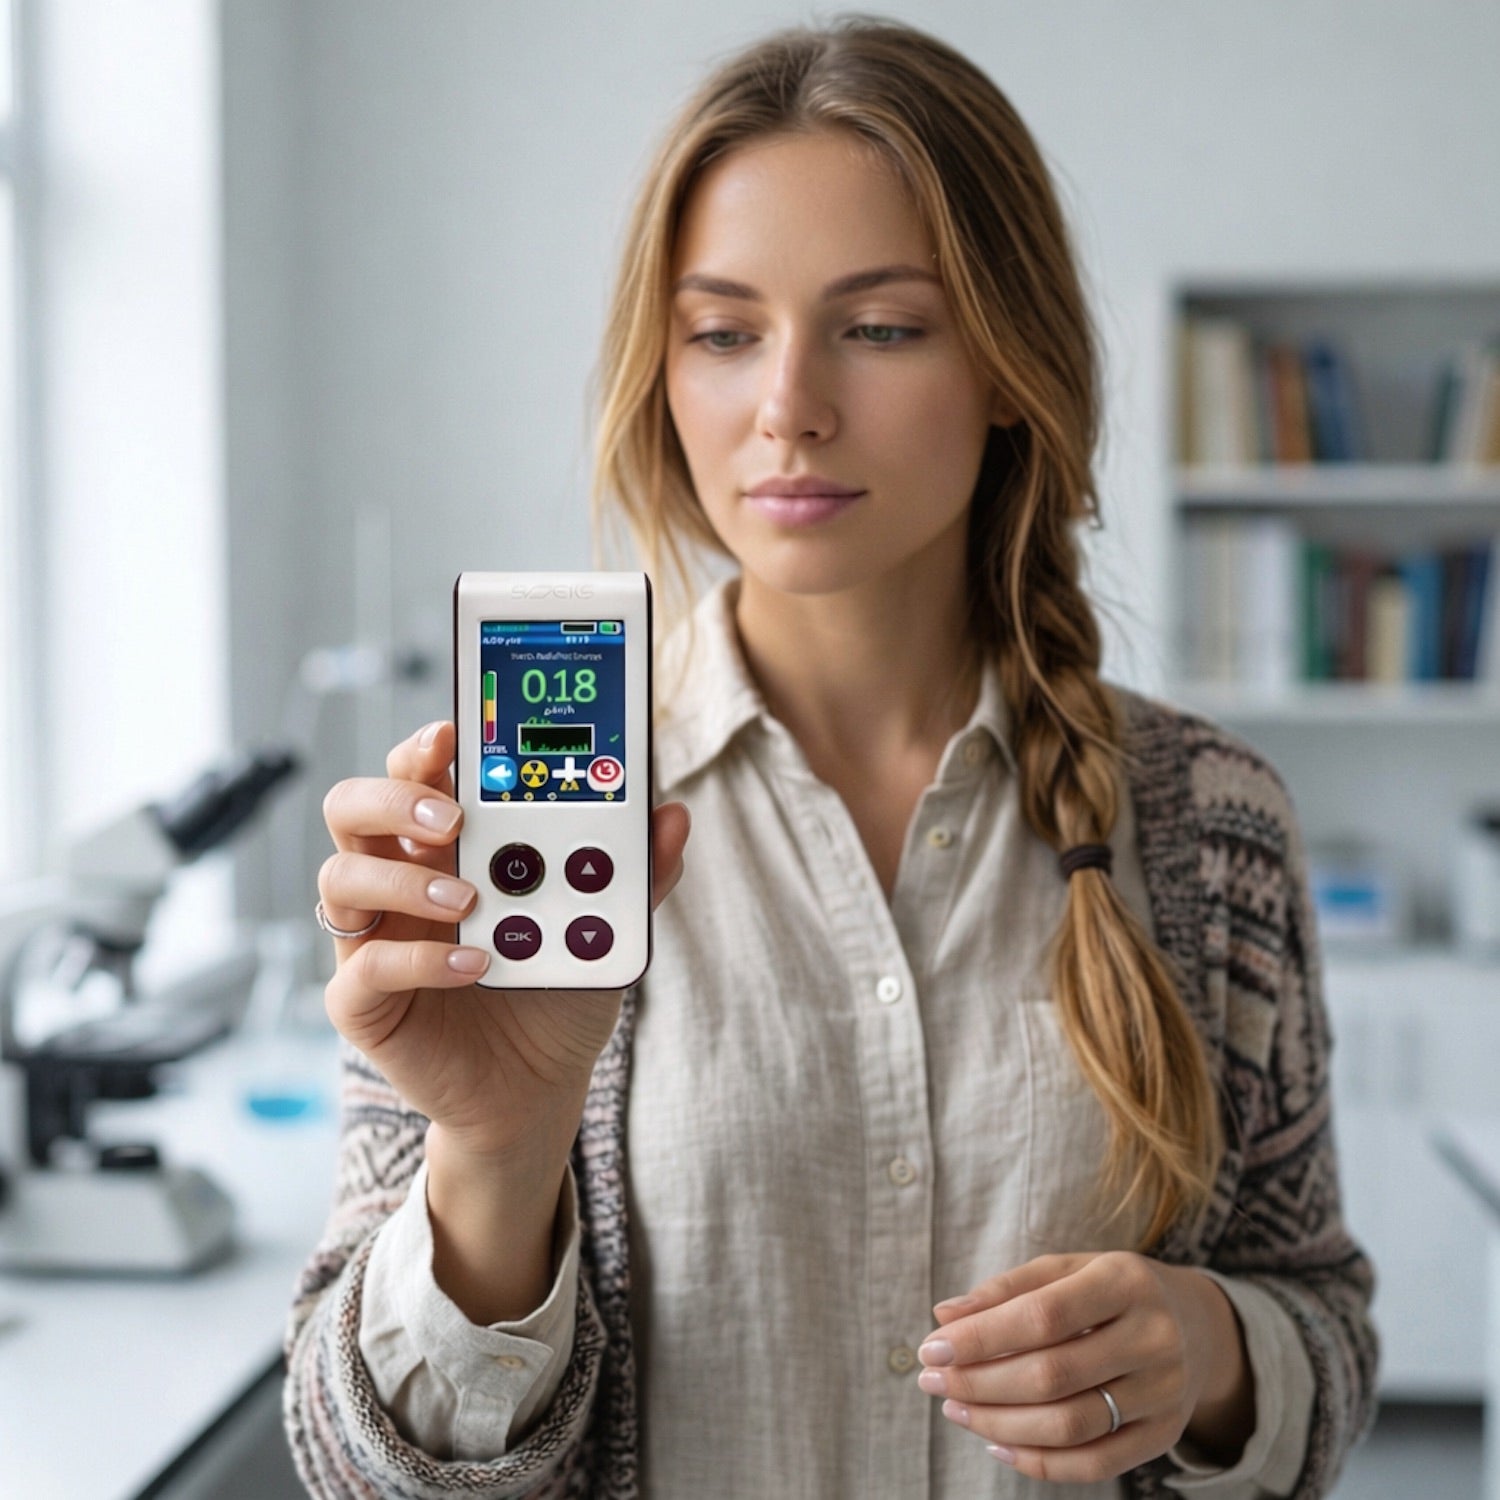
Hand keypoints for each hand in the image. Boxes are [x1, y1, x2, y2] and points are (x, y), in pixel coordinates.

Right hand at [318, 719, 690, 1159]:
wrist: (537, 1089)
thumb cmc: (556, 992)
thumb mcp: (606, 930)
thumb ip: (637, 875)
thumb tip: (674, 814)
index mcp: (447, 846)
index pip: (415, 774)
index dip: (423, 748)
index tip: (455, 734)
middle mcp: (399, 879)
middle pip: (353, 806)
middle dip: (394, 796)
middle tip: (454, 817)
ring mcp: (374, 937)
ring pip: (341, 877)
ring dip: (403, 879)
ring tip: (469, 898)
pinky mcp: (363, 1001)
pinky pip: (365, 967)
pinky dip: (420, 959)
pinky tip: (474, 963)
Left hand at [918, 1252, 1253, 1480]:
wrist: (1197, 1325)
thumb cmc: (1110, 1290)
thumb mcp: (1066, 1268)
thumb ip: (1007, 1289)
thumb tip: (945, 1316)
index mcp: (1126, 1281)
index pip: (1044, 1316)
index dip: (983, 1336)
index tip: (933, 1345)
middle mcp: (1154, 1338)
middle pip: (1054, 1375)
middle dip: (981, 1382)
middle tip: (931, 1380)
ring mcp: (1165, 1393)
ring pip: (1071, 1425)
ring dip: (1000, 1423)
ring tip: (954, 1407)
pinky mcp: (1164, 1435)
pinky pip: (1095, 1463)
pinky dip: (1038, 1461)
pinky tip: (995, 1442)